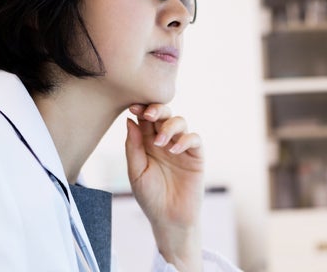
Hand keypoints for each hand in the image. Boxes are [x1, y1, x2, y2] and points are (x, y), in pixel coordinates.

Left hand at [125, 103, 203, 270]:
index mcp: (147, 143)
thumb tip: (130, 120)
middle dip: (156, 109)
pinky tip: (174, 150)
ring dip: (170, 126)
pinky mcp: (196, 156)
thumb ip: (133, 147)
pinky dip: (185, 140)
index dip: (141, 109)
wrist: (169, 219)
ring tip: (160, 142)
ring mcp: (181, 147)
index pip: (145, 119)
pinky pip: (194, 139)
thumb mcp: (136, 172)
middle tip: (148, 115)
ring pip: (180, 122)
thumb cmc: (150, 197)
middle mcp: (165, 141)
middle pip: (164, 114)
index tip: (133, 108)